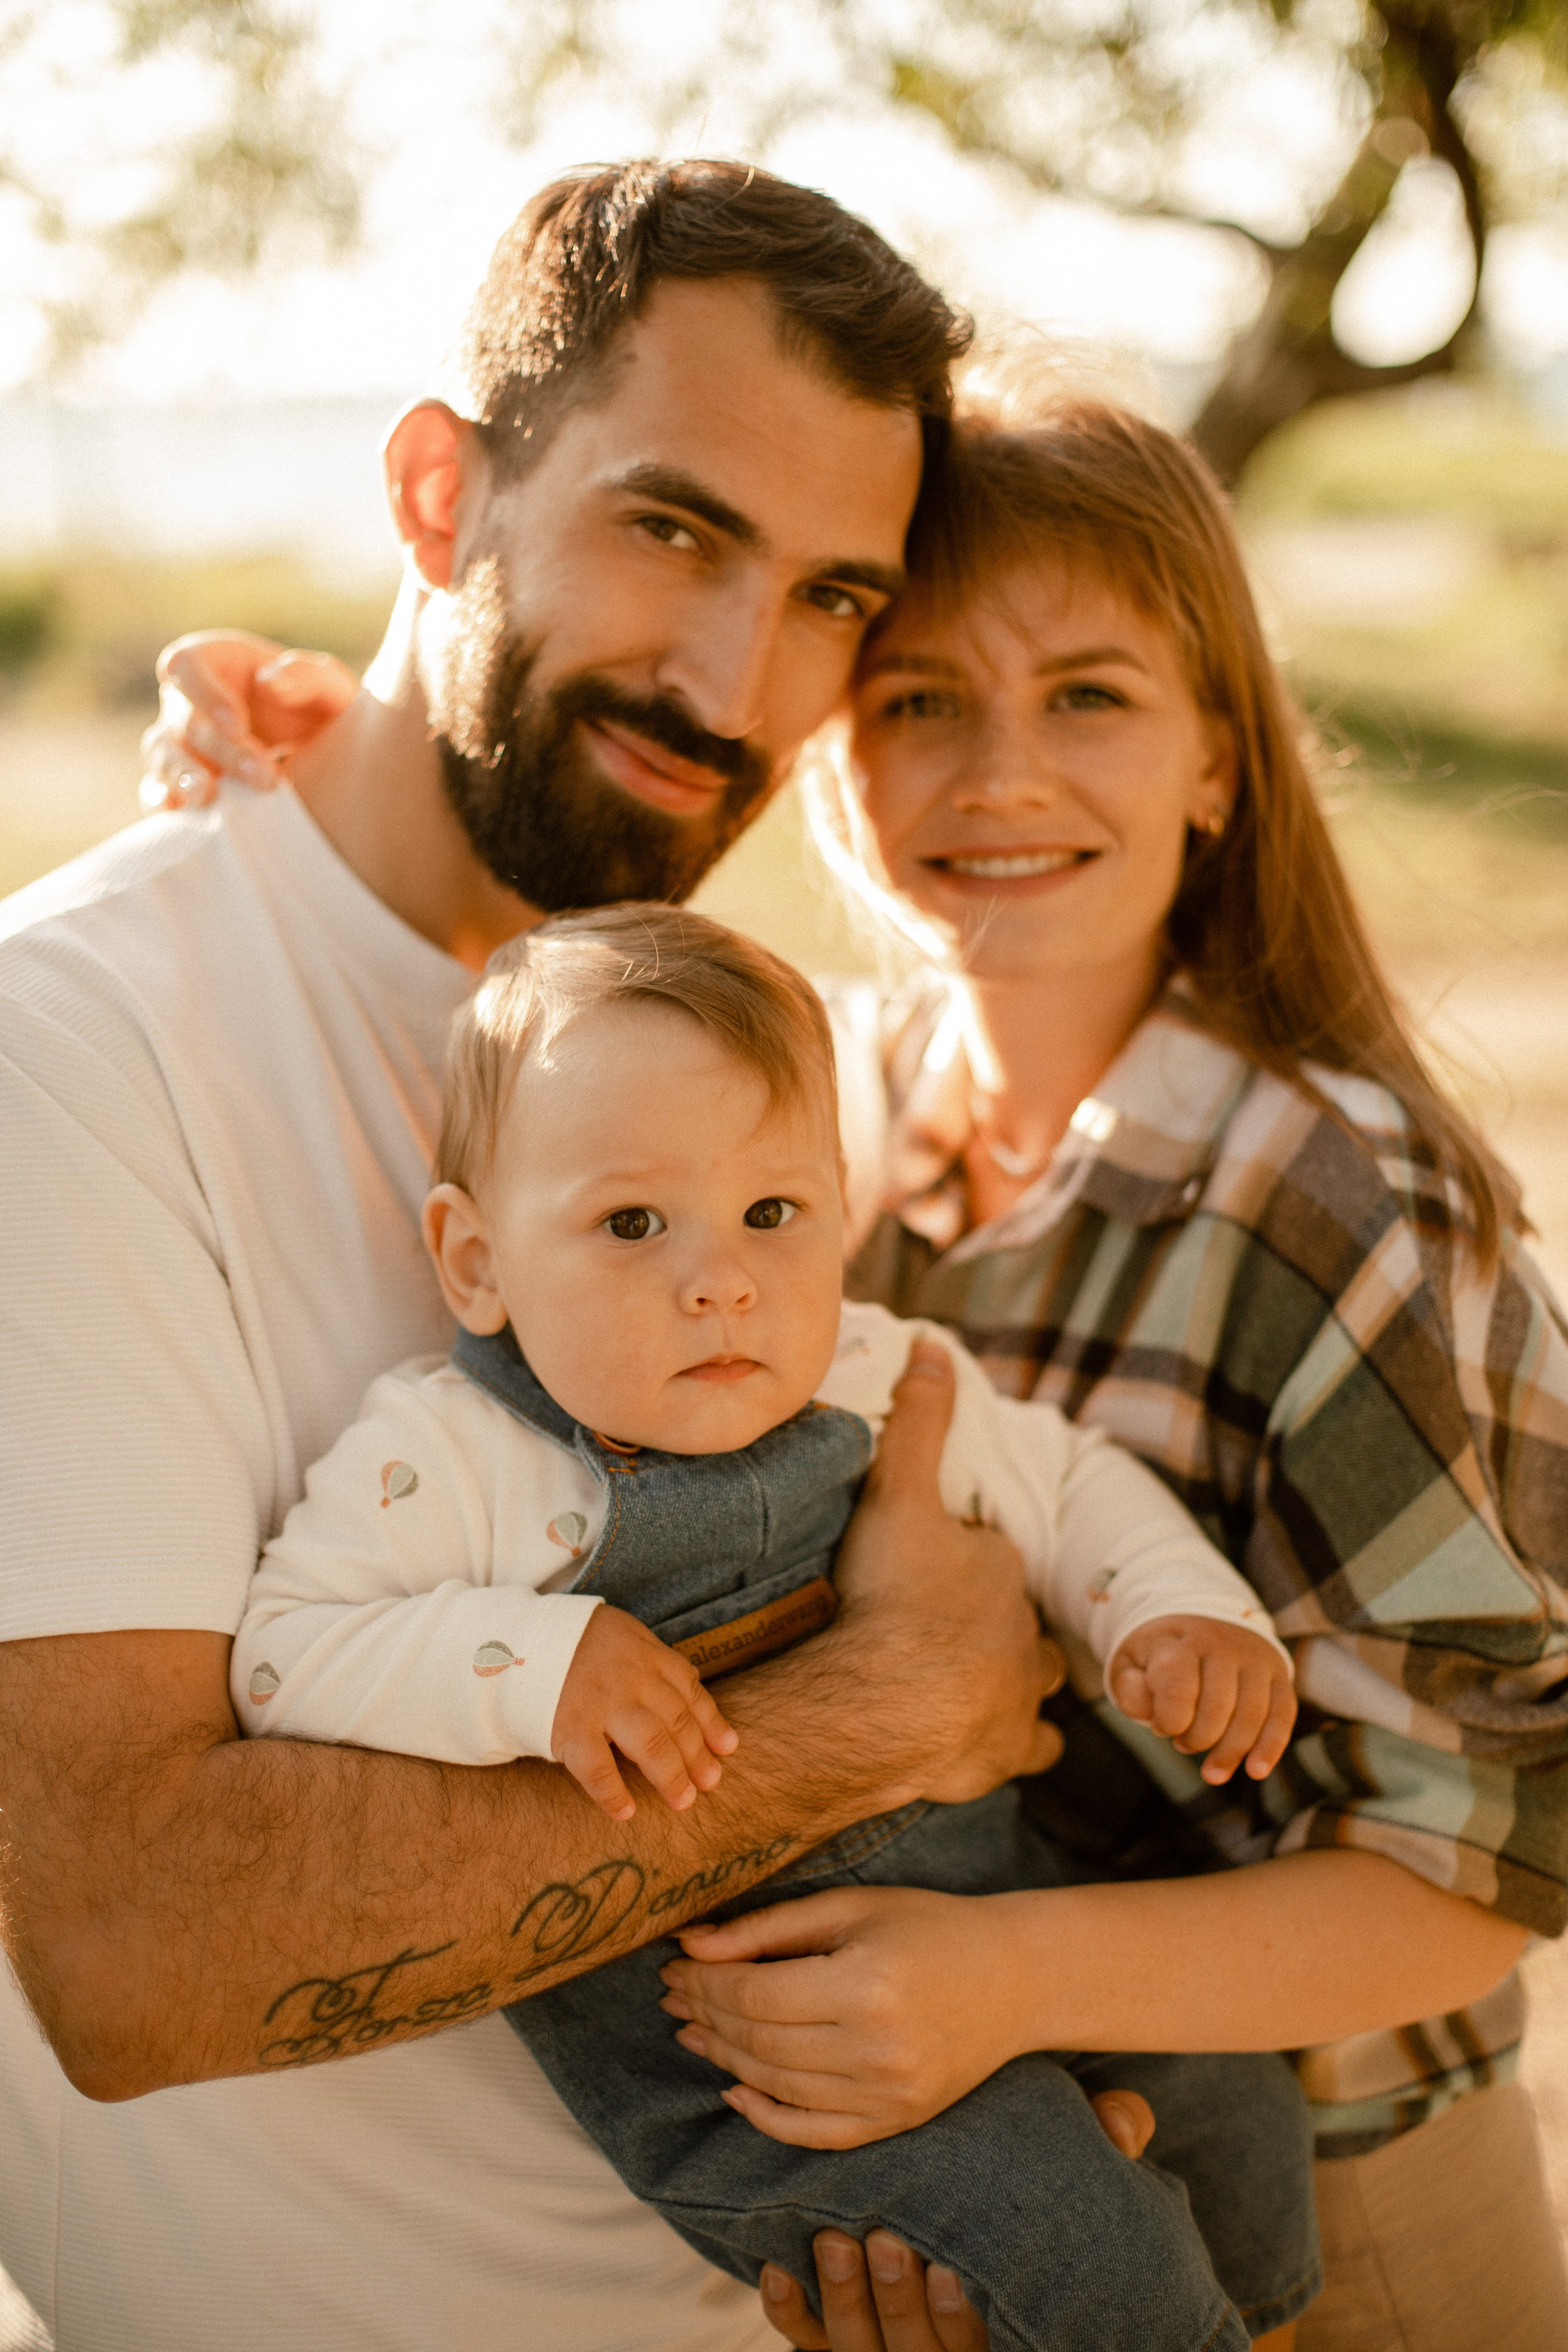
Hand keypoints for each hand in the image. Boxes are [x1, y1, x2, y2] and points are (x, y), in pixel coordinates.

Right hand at [139, 632, 358, 810]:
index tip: (238, 724)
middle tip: (265, 778)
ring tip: (208, 798)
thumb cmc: (319, 709)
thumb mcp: (329, 687)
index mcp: (215, 663)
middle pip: (185, 720)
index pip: (186, 664)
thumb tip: (270, 682)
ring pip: (162, 754)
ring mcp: (179, 741)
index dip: (204, 694)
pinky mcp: (180, 779)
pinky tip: (184, 818)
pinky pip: (157, 789)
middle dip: (223, 751)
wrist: (323, 754)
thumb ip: (307, 677)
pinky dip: (165, 802)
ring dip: (183, 777)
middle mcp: (188, 700)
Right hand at [550, 1605, 738, 1820]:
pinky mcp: (569, 1727)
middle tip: (710, 1783)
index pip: (689, 1692)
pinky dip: (613, 1793)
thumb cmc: (577, 1643)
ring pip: (650, 1743)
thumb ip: (657, 1662)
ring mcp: (600, 1703)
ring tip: (683, 1801)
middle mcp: (630, 1678)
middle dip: (697, 1755)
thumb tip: (695, 1689)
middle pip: (675, 1721)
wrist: (516, 1639)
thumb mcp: (624, 1636)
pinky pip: (597, 1767)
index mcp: (646, 1655)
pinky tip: (626, 1812)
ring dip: (670, 1775)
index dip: (711, 1722)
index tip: (728, 1749)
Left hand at [662, 1883, 1049, 2147]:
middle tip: (673, 1995)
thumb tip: (691, 1946)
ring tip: (692, 2029)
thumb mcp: (850, 1908)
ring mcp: (888, 2096)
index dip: (704, 1982)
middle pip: (760, 2042)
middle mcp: (877, 2050)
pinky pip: (813, 2132)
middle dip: (706, 2015)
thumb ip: (768, 1928)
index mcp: (866, 1985)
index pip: (755, 1995)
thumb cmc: (928, 1927)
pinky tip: (734, 2087)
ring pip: (778, 2087)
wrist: (1013, 1979)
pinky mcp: (895, 2122)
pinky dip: (766, 2115)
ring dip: (725, 2058)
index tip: (675, 1965)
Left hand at [760, 2232, 988, 2350]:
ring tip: (833, 2241)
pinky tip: (778, 2268)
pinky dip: (788, 2306)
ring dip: (842, 2292)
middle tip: (884, 2243)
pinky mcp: (818, 2341)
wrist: (902, 2257)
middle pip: (908, 2345)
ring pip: (852, 2342)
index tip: (944, 2271)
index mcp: (967, 2337)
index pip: (966, 2341)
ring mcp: (866, 2348)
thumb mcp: (980, 2237)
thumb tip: (1017, 2174)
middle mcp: (917, 2351)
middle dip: (895, 2296)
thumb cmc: (956, 2234)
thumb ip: (979, 2225)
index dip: (955, 2315)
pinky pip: (800, 2337)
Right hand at [831, 1342, 1065, 1808]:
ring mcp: (1020, 1695)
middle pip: (1016, 1616)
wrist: (885, 1703)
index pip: (989, 1555)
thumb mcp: (898, 1493)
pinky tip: (986, 1734)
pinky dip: (1017, 1738)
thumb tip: (935, 1343)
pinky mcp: (1007, 1751)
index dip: (962, 1558)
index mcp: (999, 1568)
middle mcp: (1022, 1631)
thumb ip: (919, 1422)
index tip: (924, 1566)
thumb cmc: (892, 1596)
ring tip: (970, 1676)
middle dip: (990, 1618)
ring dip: (1014, 1674)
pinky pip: (1034, 1745)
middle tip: (938, 1624)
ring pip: (1037, 1677)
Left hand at [1107, 1613, 1294, 1784]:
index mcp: (1179, 1641)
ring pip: (1252, 1714)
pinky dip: (1270, 1747)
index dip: (1168, 1720)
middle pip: (1218, 1707)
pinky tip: (1255, 1771)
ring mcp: (1253, 1657)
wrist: (1199, 1619)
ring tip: (1211, 1773)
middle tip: (1183, 1744)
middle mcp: (1221, 1643)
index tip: (1161, 1727)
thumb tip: (1153, 1715)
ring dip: (1230, 1752)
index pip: (1177, 1686)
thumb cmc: (1160, 1655)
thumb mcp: (1131, 1663)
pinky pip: (1283, 1713)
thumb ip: (1130, 1688)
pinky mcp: (1278, 1673)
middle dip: (1198, 1739)